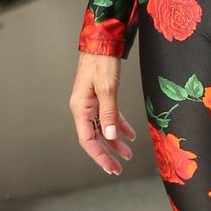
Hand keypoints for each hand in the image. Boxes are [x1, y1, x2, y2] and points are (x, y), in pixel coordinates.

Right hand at [69, 52, 135, 176]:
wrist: (101, 42)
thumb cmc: (101, 62)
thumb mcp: (107, 88)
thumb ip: (109, 113)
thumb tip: (111, 137)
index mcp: (81, 108)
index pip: (88, 140)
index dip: (99, 156)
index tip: (111, 168)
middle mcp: (84, 108)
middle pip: (95, 138)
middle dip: (107, 154)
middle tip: (118, 168)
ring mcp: (91, 103)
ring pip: (103, 129)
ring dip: (115, 142)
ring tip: (128, 154)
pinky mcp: (100, 97)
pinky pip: (109, 117)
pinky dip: (119, 126)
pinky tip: (130, 135)